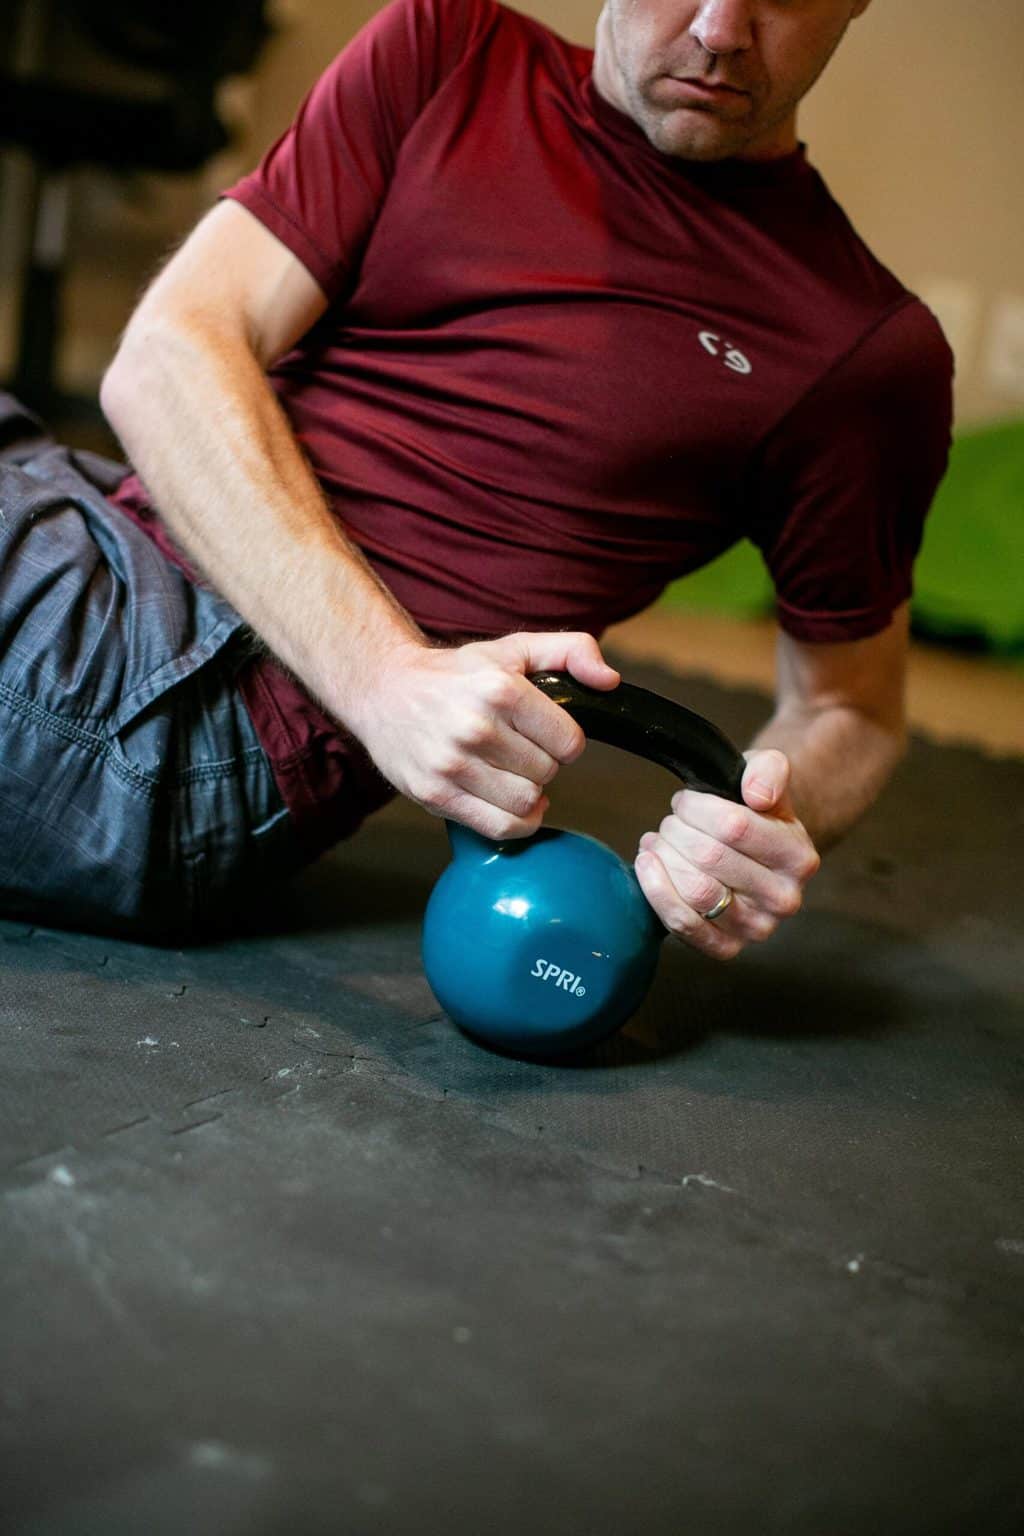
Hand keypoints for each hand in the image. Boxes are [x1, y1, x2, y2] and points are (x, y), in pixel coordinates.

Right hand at [348, 631, 619, 838]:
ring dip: (529, 794)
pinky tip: (512, 803)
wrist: (384, 691)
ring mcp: (452, 765)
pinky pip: (500, 828)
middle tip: (521, 751)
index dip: (565, 741)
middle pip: (547, 773)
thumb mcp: (513, 649)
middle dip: (543, 764)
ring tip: (512, 774)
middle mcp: (475, 728)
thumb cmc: (455, 674)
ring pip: (526, 802)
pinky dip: (517, 822)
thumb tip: (609, 681)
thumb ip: (571, 651)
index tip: (547, 734)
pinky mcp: (435, 795)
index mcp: (500, 690)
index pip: (569, 742)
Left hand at [633, 748, 819, 959]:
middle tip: (672, 821)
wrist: (755, 855)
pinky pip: (683, 924)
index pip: (734, 826)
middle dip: (677, 830)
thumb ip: (769, 770)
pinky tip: (648, 865)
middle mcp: (784, 899)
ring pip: (693, 890)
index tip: (686, 801)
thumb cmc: (754, 812)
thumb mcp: (767, 778)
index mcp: (800, 858)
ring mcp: (757, 928)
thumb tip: (757, 794)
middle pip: (709, 857)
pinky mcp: (726, 948)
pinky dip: (656, 891)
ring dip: (664, 857)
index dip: (697, 808)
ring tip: (659, 841)